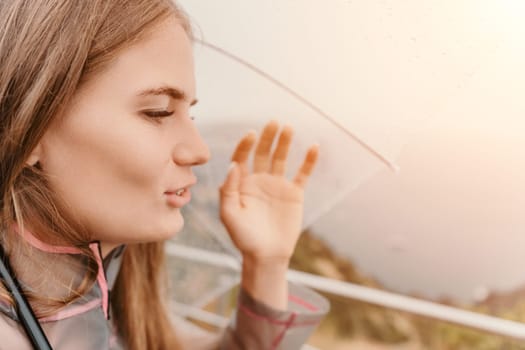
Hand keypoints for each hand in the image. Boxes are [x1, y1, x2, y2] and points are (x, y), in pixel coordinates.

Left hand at [219, 120, 318, 263]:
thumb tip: (234, 164)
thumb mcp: (229, 215)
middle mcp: (259, 180)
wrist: (266, 256)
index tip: (251, 134)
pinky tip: (313, 146)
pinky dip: (308, 161)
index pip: (242, 158)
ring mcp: (278, 185)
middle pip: (263, 153)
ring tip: (288, 128)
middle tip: (274, 122)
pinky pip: (303, 174)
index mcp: (242, 183)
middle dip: (268, 137)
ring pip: (282, 158)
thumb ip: (228, 190)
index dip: (246, 145)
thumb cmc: (244, 238)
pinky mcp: (294, 194)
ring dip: (285, 143)